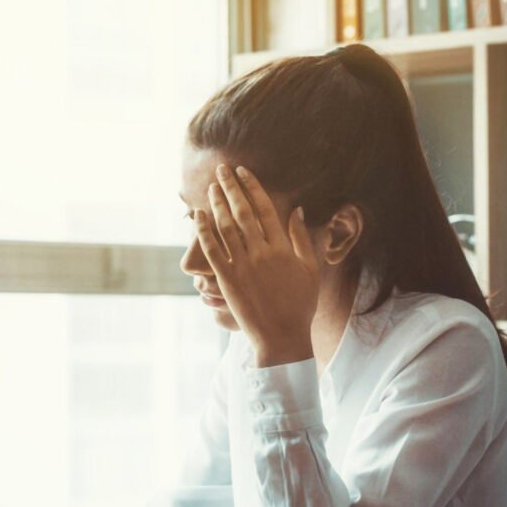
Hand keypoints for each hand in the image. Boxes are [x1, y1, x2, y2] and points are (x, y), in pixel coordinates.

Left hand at [197, 164, 317, 366]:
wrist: (282, 337)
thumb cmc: (299, 305)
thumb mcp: (309, 269)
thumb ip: (301, 238)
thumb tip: (298, 210)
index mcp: (283, 248)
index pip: (265, 208)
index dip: (252, 187)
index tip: (243, 172)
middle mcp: (262, 253)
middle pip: (243, 212)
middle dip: (231, 187)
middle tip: (222, 170)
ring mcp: (243, 266)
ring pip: (226, 227)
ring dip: (217, 204)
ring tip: (211, 187)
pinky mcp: (227, 280)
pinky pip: (212, 250)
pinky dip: (204, 231)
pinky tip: (197, 216)